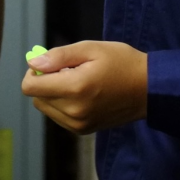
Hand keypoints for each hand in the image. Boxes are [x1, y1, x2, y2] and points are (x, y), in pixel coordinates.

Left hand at [20, 41, 147, 133]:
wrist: (149, 89)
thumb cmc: (121, 62)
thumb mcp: (90, 49)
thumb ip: (58, 56)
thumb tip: (32, 63)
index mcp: (74, 89)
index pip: (30, 87)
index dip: (34, 72)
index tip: (50, 63)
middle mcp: (74, 111)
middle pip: (36, 98)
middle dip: (45, 82)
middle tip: (69, 70)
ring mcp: (79, 124)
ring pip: (46, 108)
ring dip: (54, 94)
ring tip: (79, 82)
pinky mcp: (83, 131)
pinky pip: (59, 117)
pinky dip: (63, 104)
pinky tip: (83, 94)